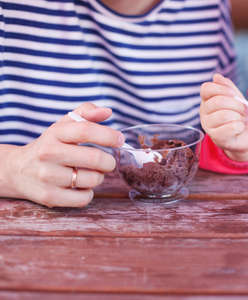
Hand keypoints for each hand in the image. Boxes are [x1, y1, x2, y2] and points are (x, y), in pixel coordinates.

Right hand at [6, 103, 123, 207]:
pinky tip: (81, 187)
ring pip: (92, 179)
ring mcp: (47, 176)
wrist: (16, 170)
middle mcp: (48, 153)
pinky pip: (84, 198)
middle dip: (109, 161)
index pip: (86, 130)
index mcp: (55, 133)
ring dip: (99, 178)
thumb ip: (86, 113)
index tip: (120, 140)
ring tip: (90, 174)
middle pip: (94, 158)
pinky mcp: (48, 196)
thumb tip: (107, 111)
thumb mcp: (63, 126)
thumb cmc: (50, 145)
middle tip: (107, 162)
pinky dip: (88, 193)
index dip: (109, 135)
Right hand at [200, 74, 247, 160]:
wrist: (245, 135)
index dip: (221, 89)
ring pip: (223, 115)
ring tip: (242, 119)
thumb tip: (216, 76)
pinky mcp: (216, 138)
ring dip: (239, 116)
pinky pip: (229, 128)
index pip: (206, 89)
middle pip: (217, 102)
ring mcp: (208, 126)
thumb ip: (228, 87)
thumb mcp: (237, 98)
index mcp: (207, 100)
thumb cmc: (239, 115)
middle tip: (243, 109)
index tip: (233, 93)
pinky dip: (239, 126)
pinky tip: (240, 128)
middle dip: (236, 104)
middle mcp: (204, 112)